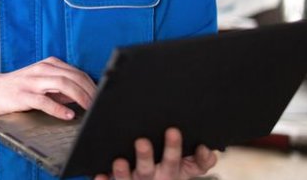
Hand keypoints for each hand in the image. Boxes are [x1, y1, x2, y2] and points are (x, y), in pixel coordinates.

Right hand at [0, 57, 95, 119]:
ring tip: (89, 108)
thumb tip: (83, 96)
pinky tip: (68, 115)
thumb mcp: (42, 82)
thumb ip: (61, 87)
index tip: (102, 96)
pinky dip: (58, 108)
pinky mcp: (23, 95)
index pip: (76, 72)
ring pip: (62, 84)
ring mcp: (32, 81)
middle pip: (72, 76)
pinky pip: (44, 101)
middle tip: (99, 104)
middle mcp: (42, 69)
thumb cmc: (20, 87)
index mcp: (49, 65)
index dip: (91, 84)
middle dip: (89, 90)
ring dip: (79, 97)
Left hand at [94, 128, 217, 179]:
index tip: (173, 131)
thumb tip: (207, 150)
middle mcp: (157, 178)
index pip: (179, 161)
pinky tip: (100, 175)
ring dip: (123, 172)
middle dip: (147, 156)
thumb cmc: (169, 172)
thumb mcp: (189, 169)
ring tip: (119, 161)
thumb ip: (201, 160)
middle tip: (142, 141)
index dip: (179, 151)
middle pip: (153, 168)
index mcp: (173, 171)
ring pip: (130, 179)